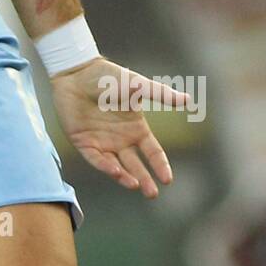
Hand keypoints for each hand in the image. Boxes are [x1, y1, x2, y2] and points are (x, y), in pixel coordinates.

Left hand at [48, 56, 188, 197]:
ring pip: (116, 166)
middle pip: (136, 165)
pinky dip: (105, 166)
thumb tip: (188, 100)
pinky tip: (115, 170)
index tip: (168, 179)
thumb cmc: (108, 77)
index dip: (160, 165)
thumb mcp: (137, 85)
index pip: (152, 152)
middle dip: (145, 180)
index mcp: (136, 128)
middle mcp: (120, 139)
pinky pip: (95, 159)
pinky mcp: (83, 142)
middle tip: (153, 193)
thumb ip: (160, 95)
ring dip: (125, 177)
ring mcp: (102, 142)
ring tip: (135, 185)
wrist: (77, 71)